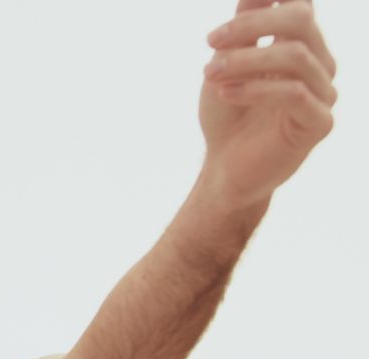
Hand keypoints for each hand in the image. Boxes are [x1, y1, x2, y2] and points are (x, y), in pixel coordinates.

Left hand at [199, 0, 336, 206]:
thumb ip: (244, 27)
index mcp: (299, 45)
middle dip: (252, 25)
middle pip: (301, 19)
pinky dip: (254, 89)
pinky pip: (294, 94)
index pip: (300, 5)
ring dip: (244, 60)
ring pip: (294, 56)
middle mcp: (319, 64)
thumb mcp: (227, 63)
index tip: (238, 10)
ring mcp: (324, 93)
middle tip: (210, 41)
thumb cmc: (227, 114)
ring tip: (210, 73)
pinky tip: (225, 93)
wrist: (225, 167)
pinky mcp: (319, 123)